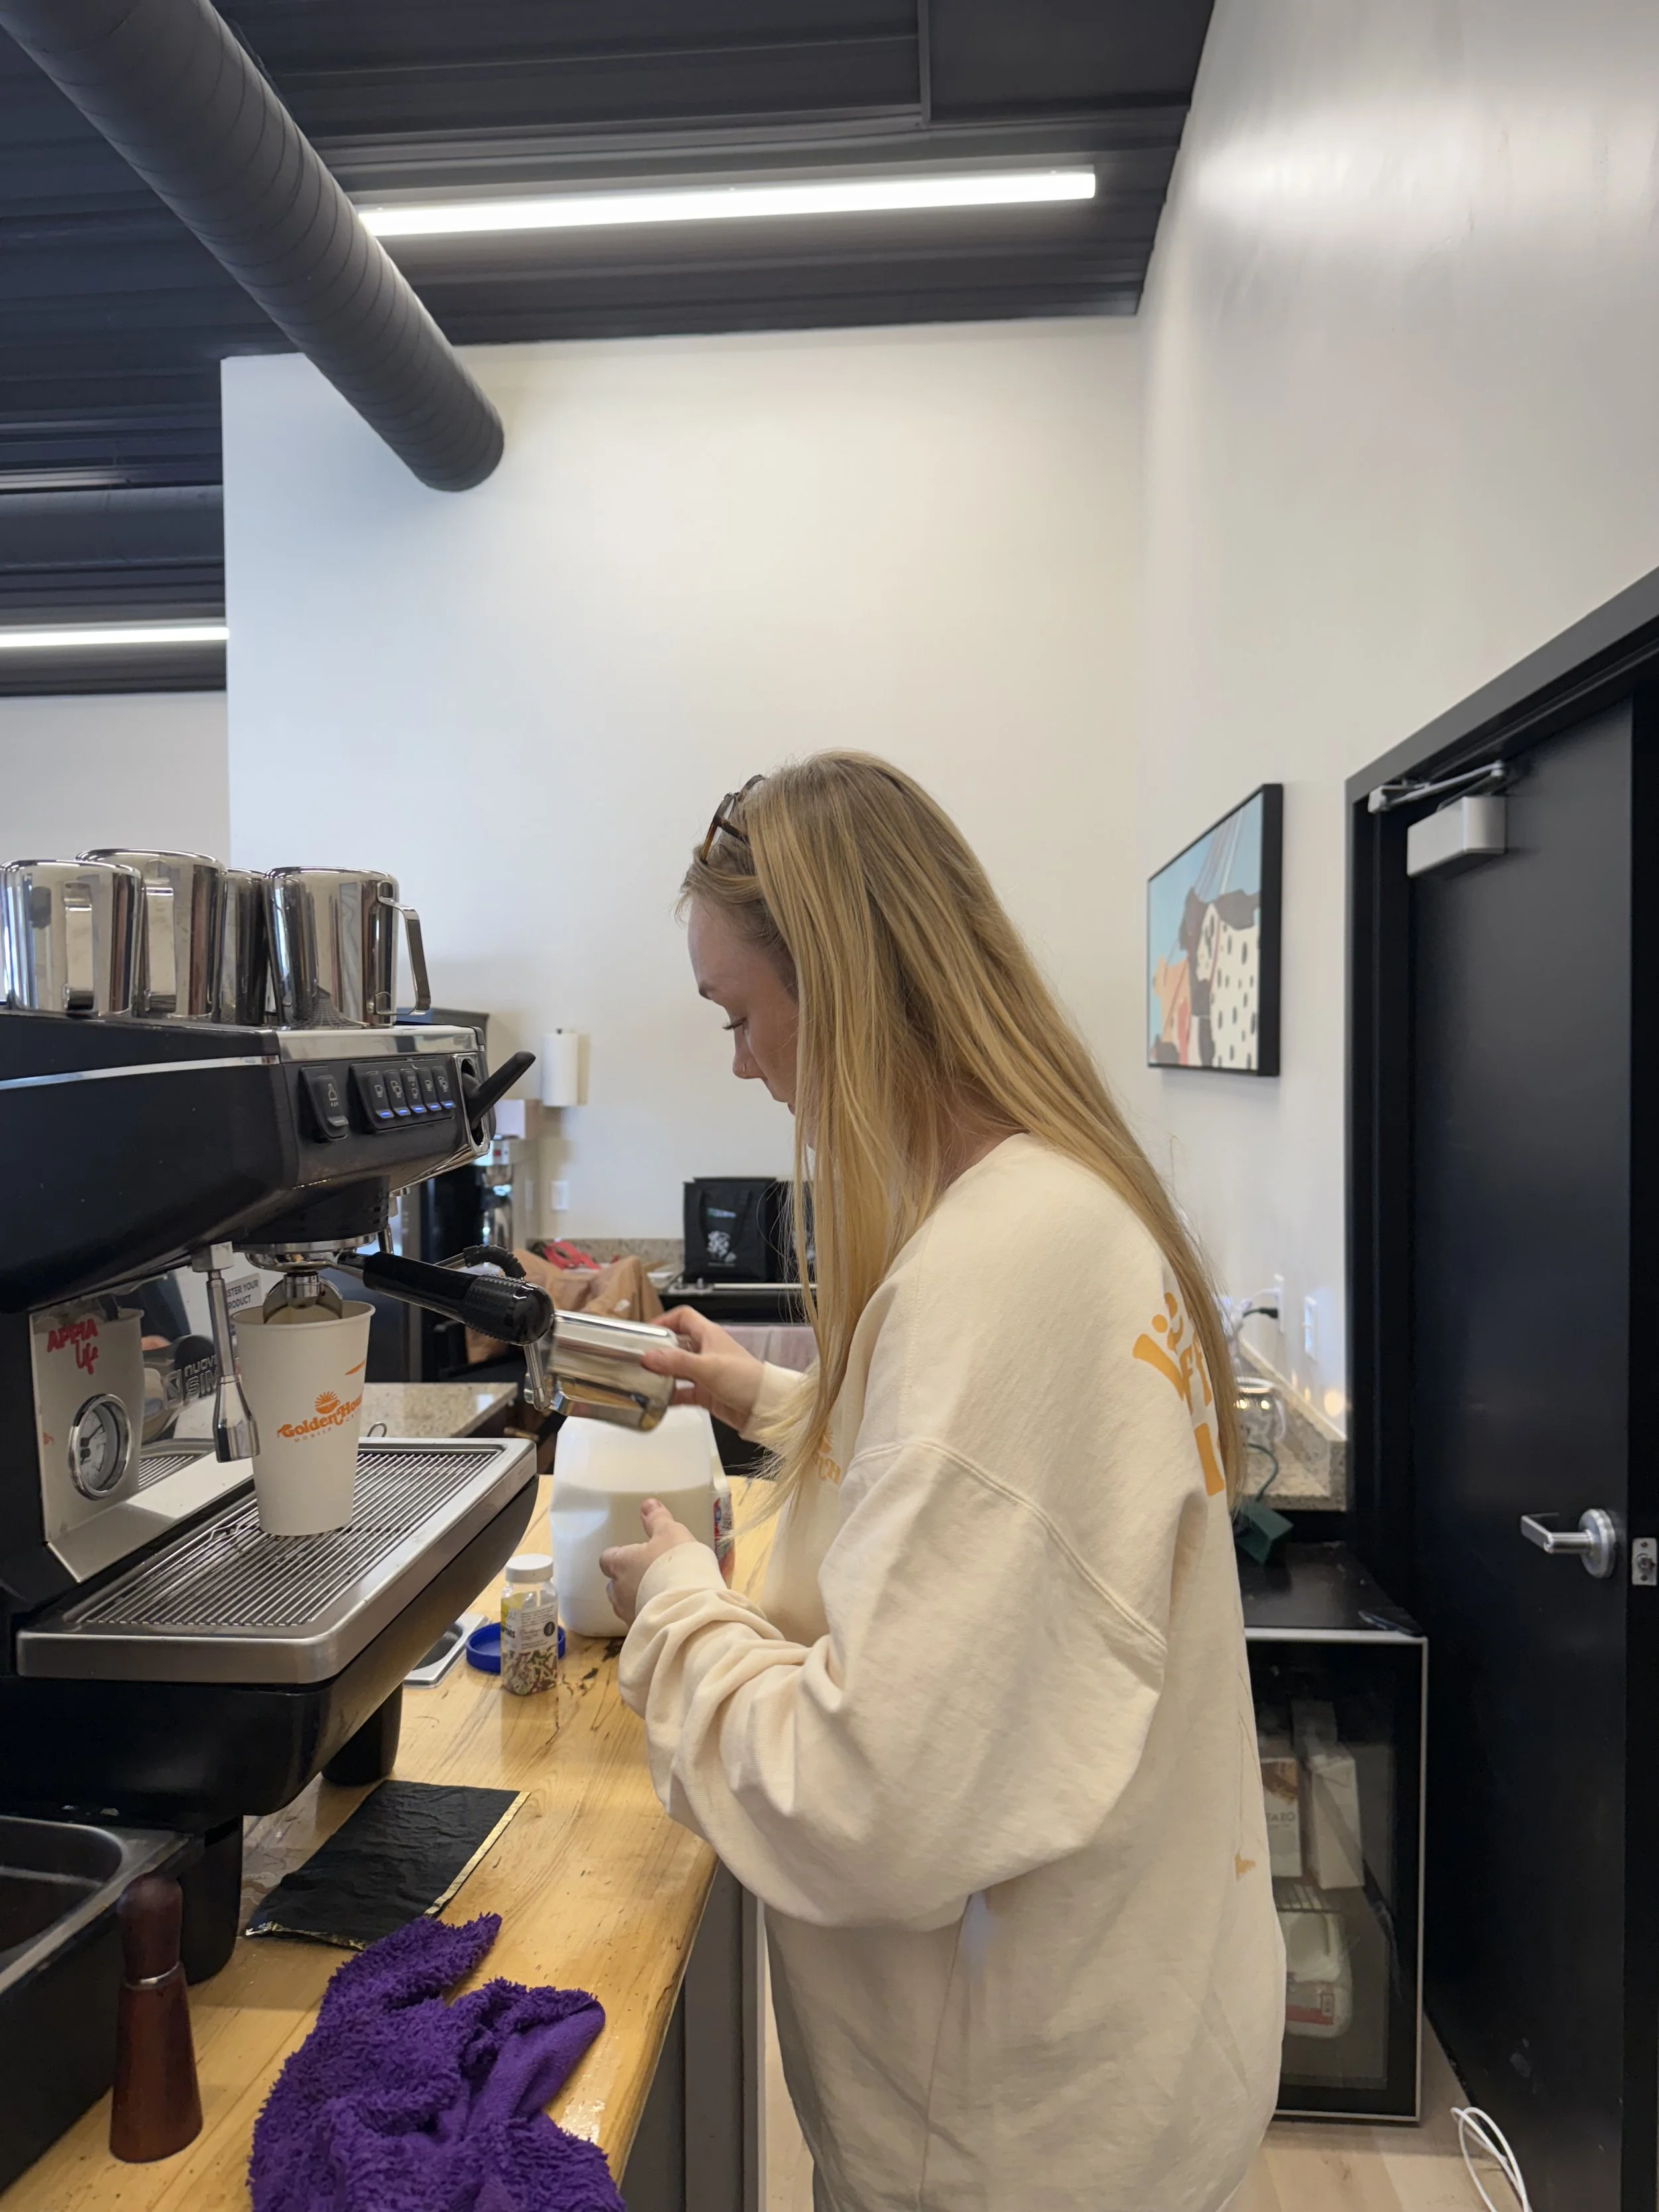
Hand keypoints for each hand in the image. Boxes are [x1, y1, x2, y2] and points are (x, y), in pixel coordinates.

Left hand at [600, 1499, 698, 1626]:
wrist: (688, 1606)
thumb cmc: (675, 1563)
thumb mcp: (671, 1533)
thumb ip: (657, 1519)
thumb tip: (646, 1504)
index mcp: (620, 1563)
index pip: (607, 1559)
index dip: (617, 1556)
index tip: (631, 1555)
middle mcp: (617, 1589)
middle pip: (613, 1584)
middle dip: (626, 1581)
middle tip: (649, 1575)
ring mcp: (626, 1613)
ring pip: (624, 1605)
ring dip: (636, 1599)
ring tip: (659, 1595)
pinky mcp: (640, 1630)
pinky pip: (639, 1620)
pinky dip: (648, 1615)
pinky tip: (666, 1611)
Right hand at [640, 1307, 766, 1433]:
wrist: (766, 1407)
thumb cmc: (745, 1379)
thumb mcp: (708, 1367)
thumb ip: (677, 1361)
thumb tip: (648, 1356)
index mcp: (708, 1336)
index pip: (683, 1317)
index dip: (664, 1320)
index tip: (645, 1331)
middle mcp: (706, 1351)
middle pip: (676, 1344)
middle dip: (657, 1350)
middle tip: (637, 1358)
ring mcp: (705, 1373)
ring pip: (677, 1370)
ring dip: (661, 1374)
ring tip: (642, 1379)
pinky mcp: (706, 1393)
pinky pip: (682, 1392)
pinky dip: (670, 1395)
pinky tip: (657, 1401)